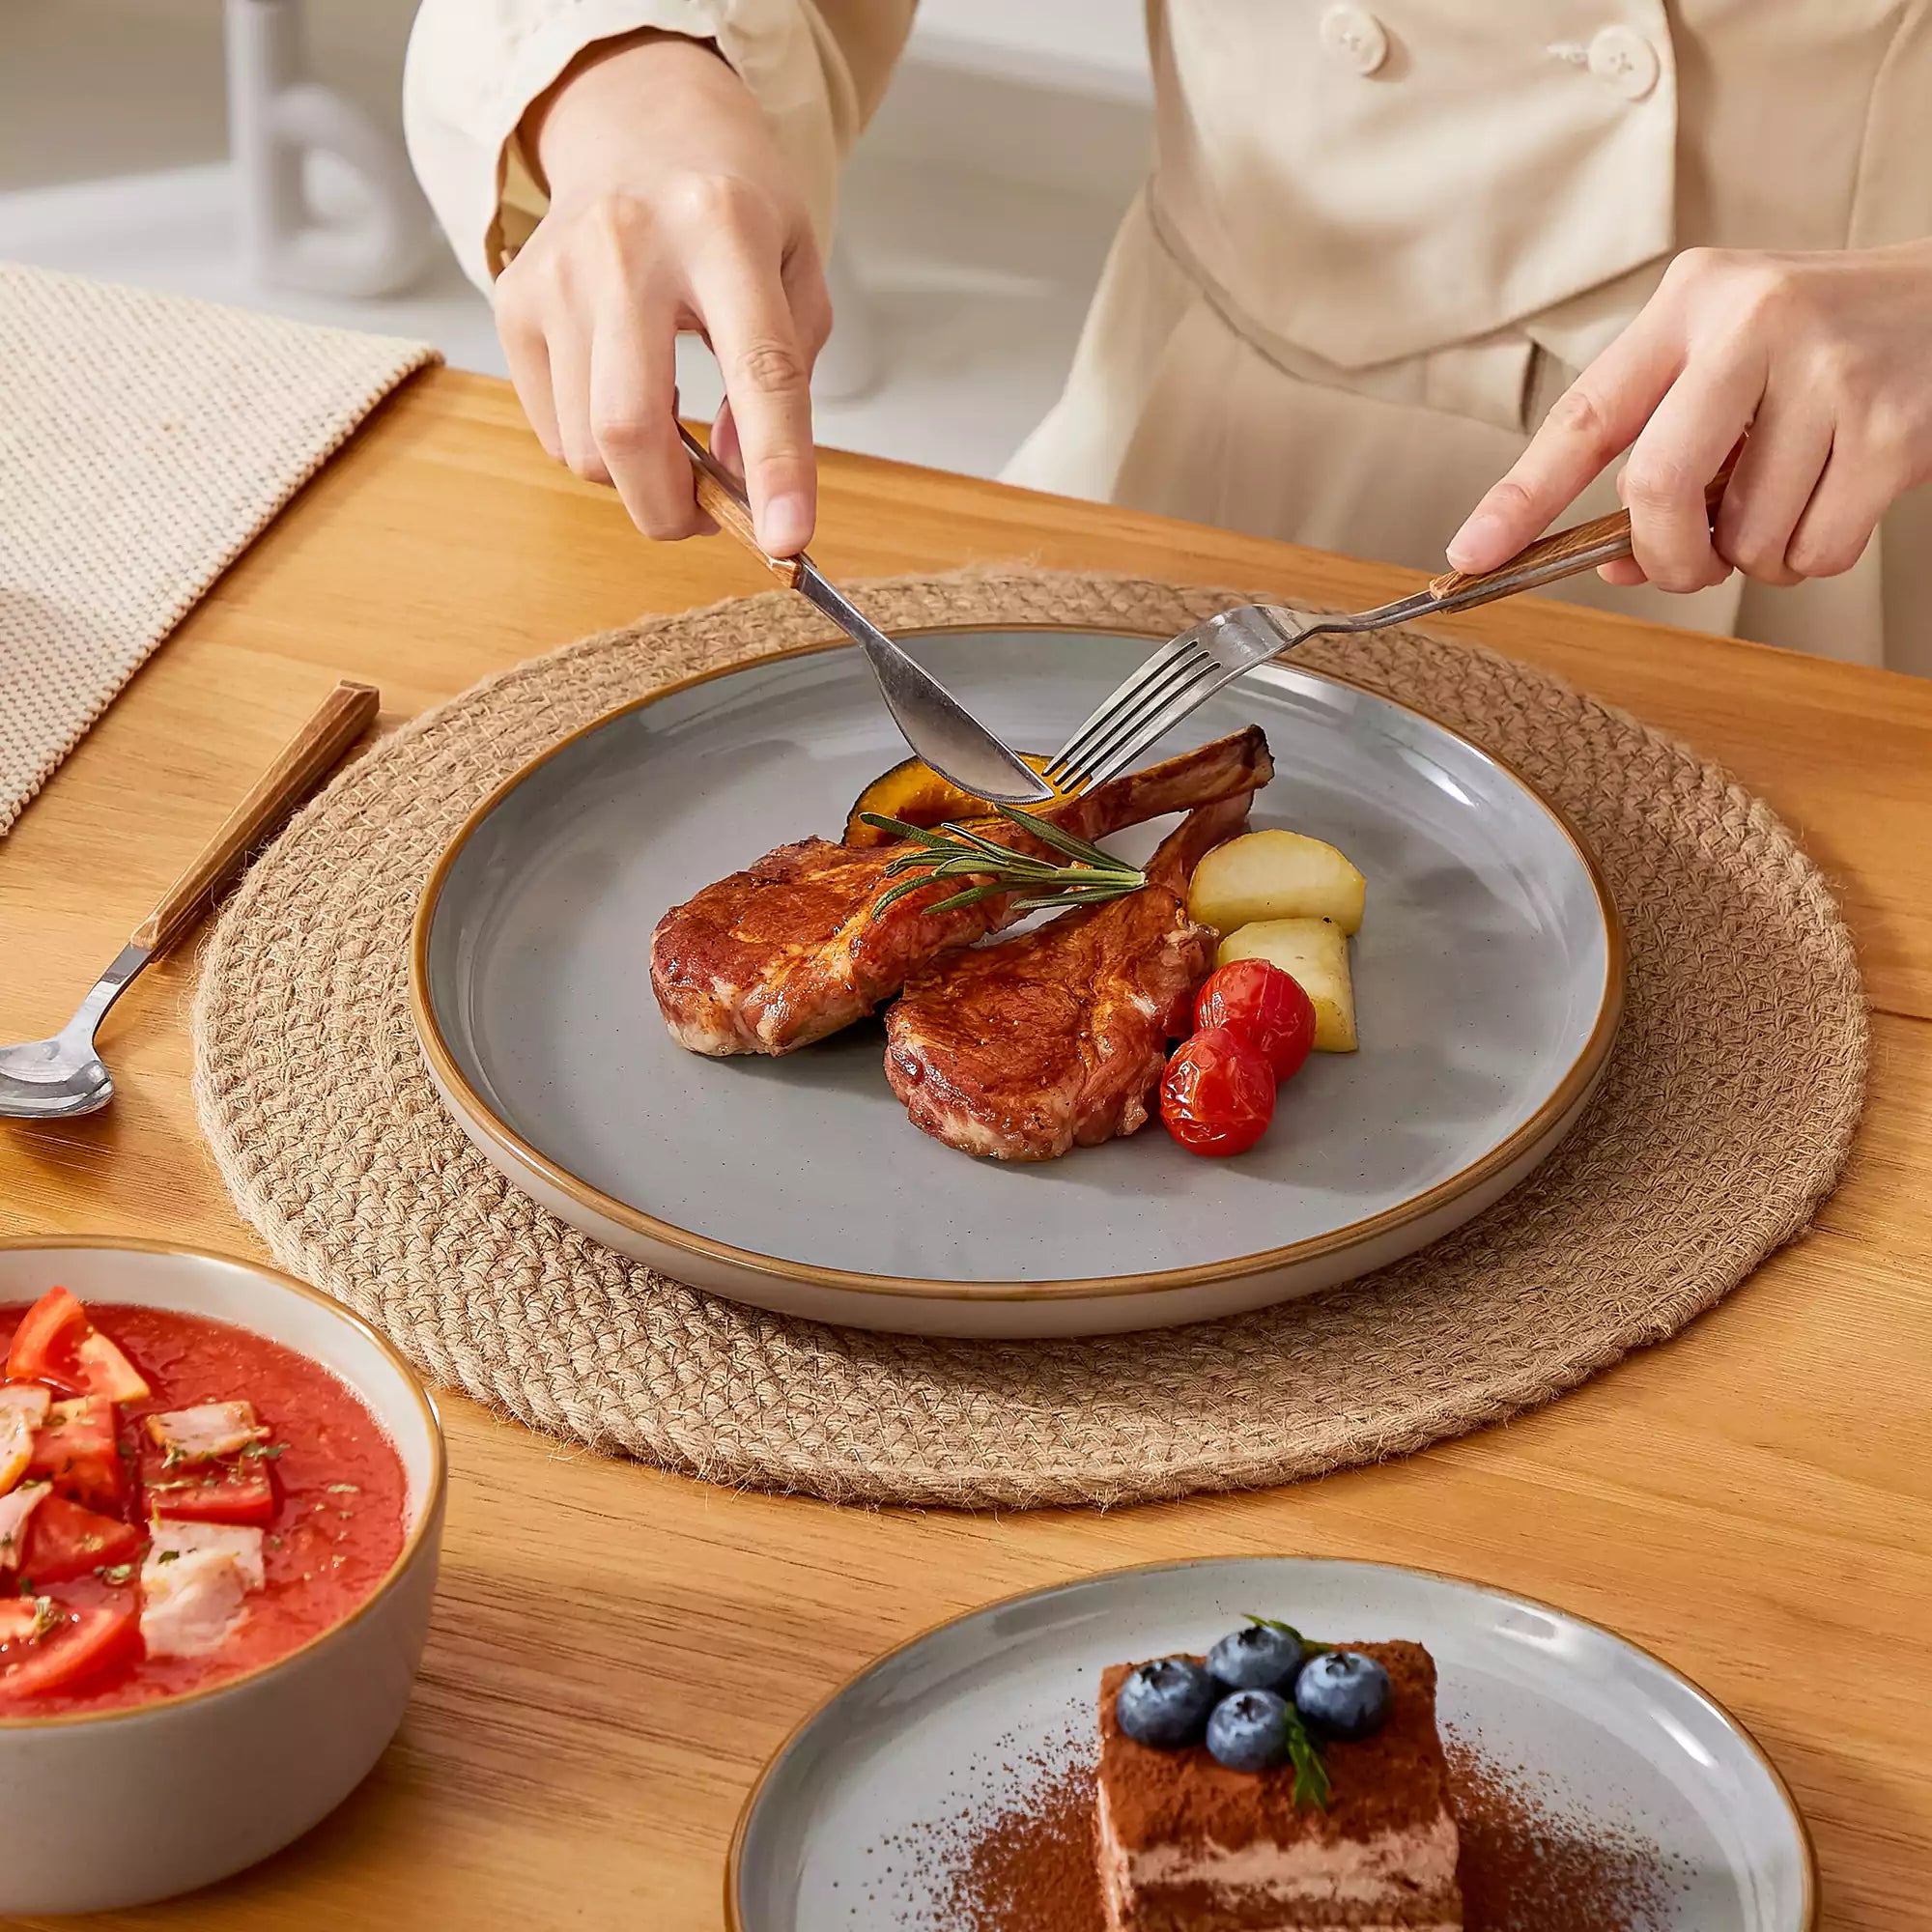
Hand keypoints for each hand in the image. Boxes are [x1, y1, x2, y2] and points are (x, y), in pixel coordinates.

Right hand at [495, 31, 829, 552]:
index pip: (759, 369)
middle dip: (674, 509)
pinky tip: (629, 399)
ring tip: (675, 441)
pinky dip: (598, 452)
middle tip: (712, 516)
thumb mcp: (797, 269)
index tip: (788, 540)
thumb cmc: (728, 206)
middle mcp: (627, 244)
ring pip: (586, 447)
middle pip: (630, 429)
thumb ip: (789, 376)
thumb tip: (742, 478)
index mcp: (723, 227)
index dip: (777, 466)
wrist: (636, 122)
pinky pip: (554, 432)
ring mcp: (556, 273)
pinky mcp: (513, 302)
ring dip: (639, 482)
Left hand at [1447, 242, 1931, 591]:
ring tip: (1790, 494)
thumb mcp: (1728, 361)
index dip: (1521, 498)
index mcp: (1692, 302)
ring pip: (1743, 538)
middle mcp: (1756, 322)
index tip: (1471, 554)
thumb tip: (1614, 563)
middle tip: (1689, 565)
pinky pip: (1814, 551)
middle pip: (1657, 491)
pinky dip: (1810, 557)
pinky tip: (1835, 499)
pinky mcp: (1894, 429)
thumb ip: (1661, 448)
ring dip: (1755, 556)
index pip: (1584, 417)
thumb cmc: (1823, 343)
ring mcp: (1831, 373)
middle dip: (1665, 558)